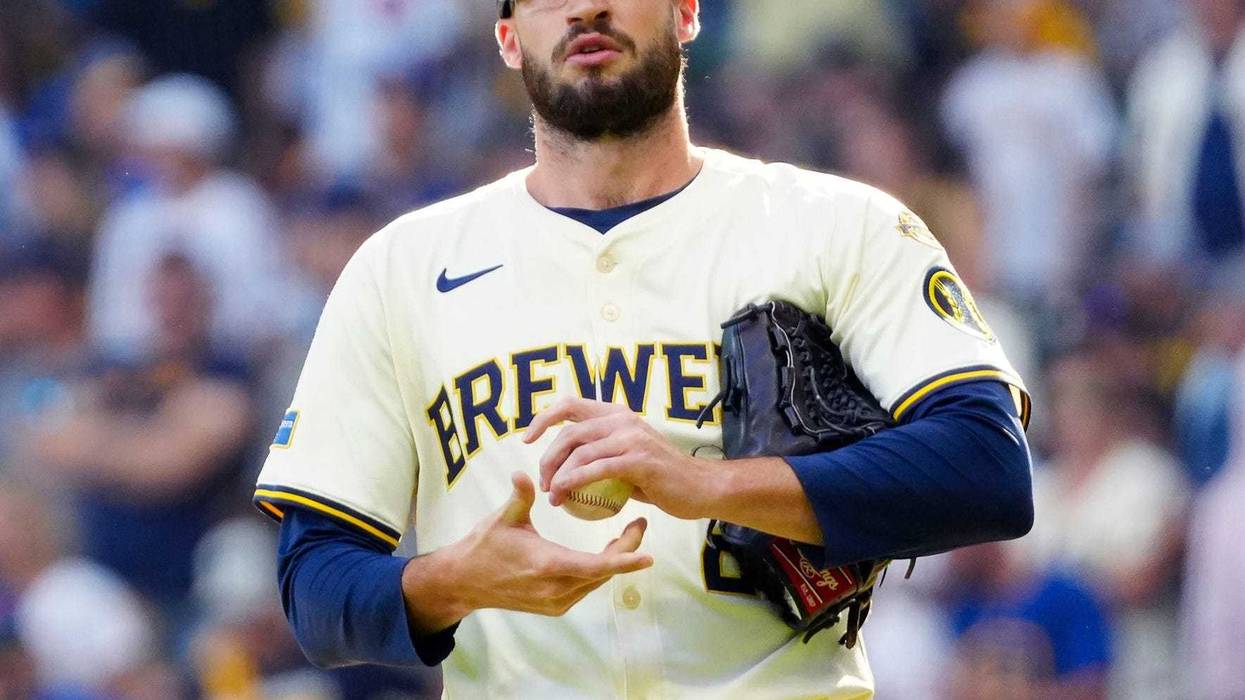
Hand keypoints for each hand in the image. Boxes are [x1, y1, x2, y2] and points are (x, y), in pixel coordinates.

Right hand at [404, 472, 651, 631]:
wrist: (464, 580)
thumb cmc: (484, 545)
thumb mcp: (502, 518)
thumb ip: (519, 496)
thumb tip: (521, 472)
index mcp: (548, 566)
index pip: (597, 566)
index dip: (625, 559)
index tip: (649, 552)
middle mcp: (556, 590)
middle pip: (603, 573)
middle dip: (626, 551)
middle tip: (639, 524)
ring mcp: (556, 602)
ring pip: (597, 582)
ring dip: (614, 561)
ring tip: (628, 535)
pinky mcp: (554, 607)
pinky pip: (586, 588)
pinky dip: (599, 571)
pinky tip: (606, 552)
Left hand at [523, 397, 715, 520]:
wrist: (701, 489)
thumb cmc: (663, 479)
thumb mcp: (629, 457)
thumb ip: (602, 453)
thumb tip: (566, 462)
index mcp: (618, 414)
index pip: (571, 404)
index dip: (544, 418)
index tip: (527, 439)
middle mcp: (623, 419)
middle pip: (570, 431)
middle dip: (548, 457)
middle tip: (543, 482)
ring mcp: (632, 437)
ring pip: (579, 451)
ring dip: (558, 475)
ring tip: (552, 496)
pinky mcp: (638, 459)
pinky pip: (596, 469)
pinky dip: (574, 481)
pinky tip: (563, 494)